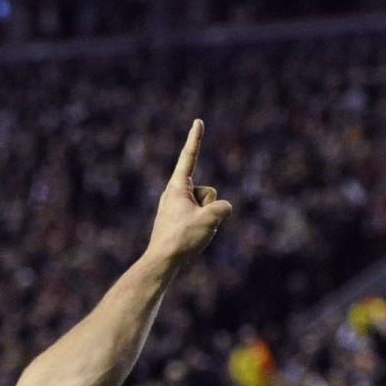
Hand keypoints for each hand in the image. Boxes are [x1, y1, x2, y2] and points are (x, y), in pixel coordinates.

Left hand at [147, 120, 232, 268]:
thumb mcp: (210, 218)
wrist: (162, 263)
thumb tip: (222, 209)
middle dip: (209, 207)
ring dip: (206, 220)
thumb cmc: (182, 239)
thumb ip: (223, 207)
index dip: (196, 139)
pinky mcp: (179, 222)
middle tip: (192, 225)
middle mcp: (174, 194)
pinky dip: (202, 228)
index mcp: (176, 187)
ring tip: (190, 234)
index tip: (198, 121)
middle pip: (208, 192)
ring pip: (206, 207)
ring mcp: (177, 209)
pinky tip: (190, 240)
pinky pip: (201, 219)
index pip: (189, 157)